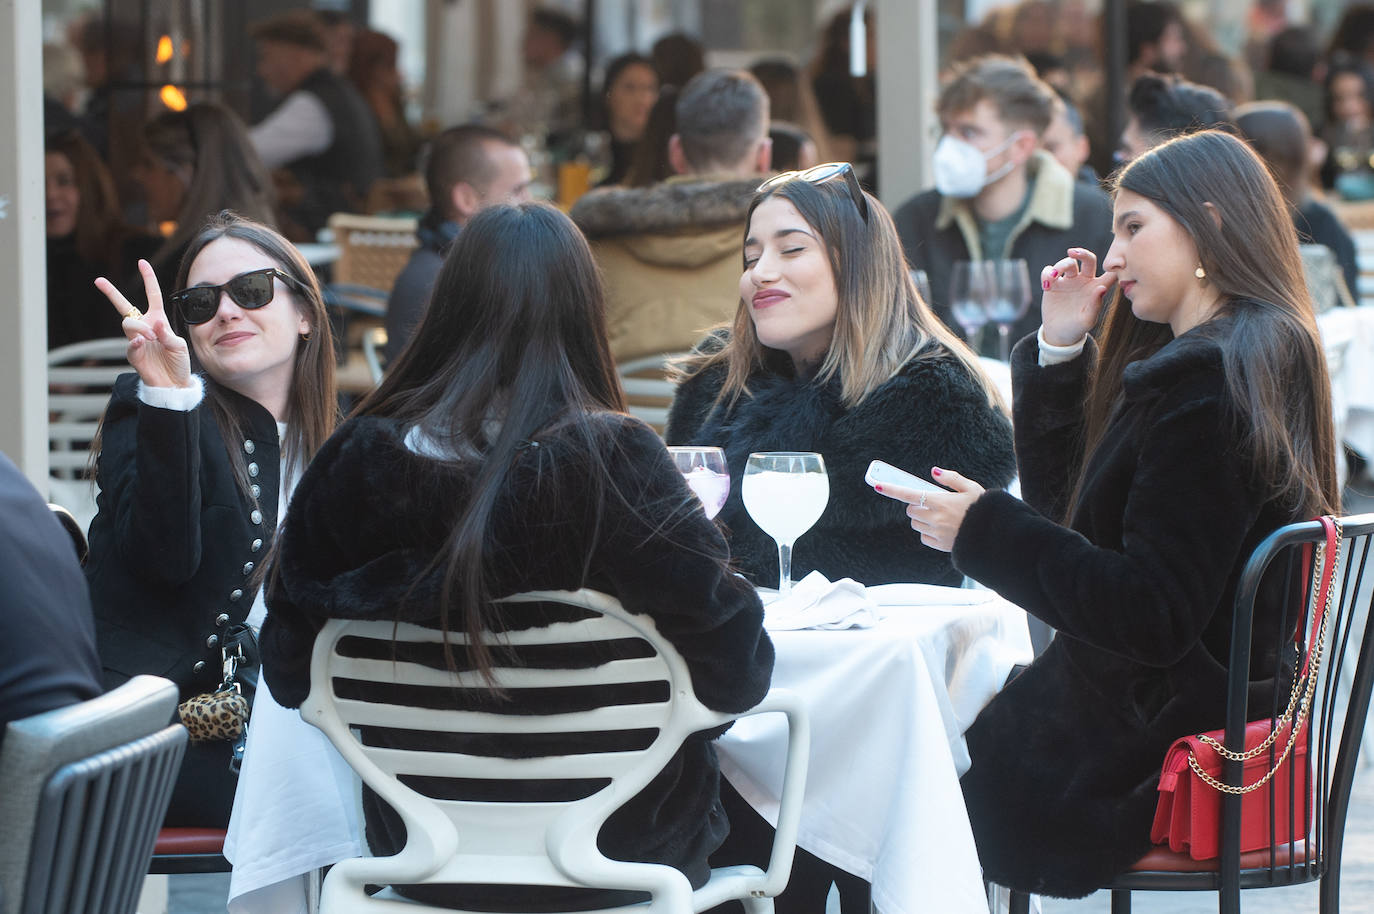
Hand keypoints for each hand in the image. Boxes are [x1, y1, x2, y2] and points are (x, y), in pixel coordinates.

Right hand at [94, 259, 192, 388]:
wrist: (174, 384)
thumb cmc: (178, 362)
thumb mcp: (179, 346)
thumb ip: (167, 334)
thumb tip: (155, 323)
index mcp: (158, 319)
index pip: (152, 295)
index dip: (148, 279)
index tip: (142, 262)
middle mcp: (144, 326)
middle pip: (124, 306)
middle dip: (111, 292)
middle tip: (98, 280)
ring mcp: (136, 340)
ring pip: (128, 324)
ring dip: (140, 328)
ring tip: (151, 338)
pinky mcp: (133, 354)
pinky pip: (129, 345)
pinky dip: (135, 342)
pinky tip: (141, 343)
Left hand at [876, 467, 983, 553]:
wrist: (994, 535)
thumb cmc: (984, 509)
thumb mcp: (972, 488)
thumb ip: (951, 478)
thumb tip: (933, 471)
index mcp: (941, 501)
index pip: (909, 494)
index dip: (891, 490)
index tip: (877, 485)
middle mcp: (935, 518)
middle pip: (911, 510)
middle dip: (917, 506)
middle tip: (933, 504)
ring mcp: (936, 533)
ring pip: (916, 524)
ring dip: (922, 520)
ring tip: (941, 517)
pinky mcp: (939, 545)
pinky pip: (923, 537)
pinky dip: (928, 533)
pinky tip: (942, 529)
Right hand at [1039, 247, 1116, 346]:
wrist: (1058, 333)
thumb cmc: (1077, 328)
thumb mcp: (1087, 320)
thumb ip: (1095, 305)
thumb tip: (1102, 289)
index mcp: (1097, 288)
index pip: (1109, 273)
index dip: (1113, 266)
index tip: (1111, 265)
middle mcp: (1084, 281)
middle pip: (1087, 260)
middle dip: (1082, 253)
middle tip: (1072, 253)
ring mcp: (1068, 281)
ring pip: (1067, 263)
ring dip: (1060, 266)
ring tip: (1052, 277)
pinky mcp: (1053, 284)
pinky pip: (1049, 271)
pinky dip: (1046, 273)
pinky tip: (1045, 284)